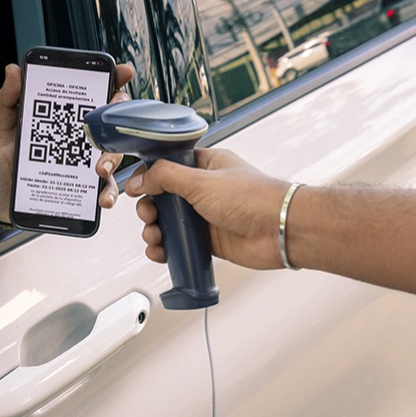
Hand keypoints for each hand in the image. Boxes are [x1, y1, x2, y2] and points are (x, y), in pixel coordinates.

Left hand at [0, 63, 135, 221]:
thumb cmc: (3, 163)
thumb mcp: (2, 130)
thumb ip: (8, 101)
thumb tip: (13, 72)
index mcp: (62, 118)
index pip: (91, 93)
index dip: (111, 79)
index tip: (122, 72)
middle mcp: (78, 137)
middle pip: (110, 120)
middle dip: (116, 119)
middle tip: (107, 125)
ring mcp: (84, 161)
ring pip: (113, 153)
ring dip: (113, 158)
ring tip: (99, 169)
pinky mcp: (84, 186)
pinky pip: (104, 187)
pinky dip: (108, 192)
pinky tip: (102, 197)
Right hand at [124, 148, 288, 269]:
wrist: (280, 231)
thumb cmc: (253, 199)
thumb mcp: (201, 181)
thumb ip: (166, 177)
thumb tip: (139, 179)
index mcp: (206, 165)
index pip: (168, 166)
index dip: (149, 177)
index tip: (135, 188)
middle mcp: (205, 188)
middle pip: (163, 196)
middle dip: (149, 207)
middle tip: (148, 215)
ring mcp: (206, 215)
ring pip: (169, 222)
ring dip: (155, 229)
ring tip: (154, 236)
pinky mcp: (209, 240)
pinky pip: (180, 243)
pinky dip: (166, 248)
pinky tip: (160, 252)